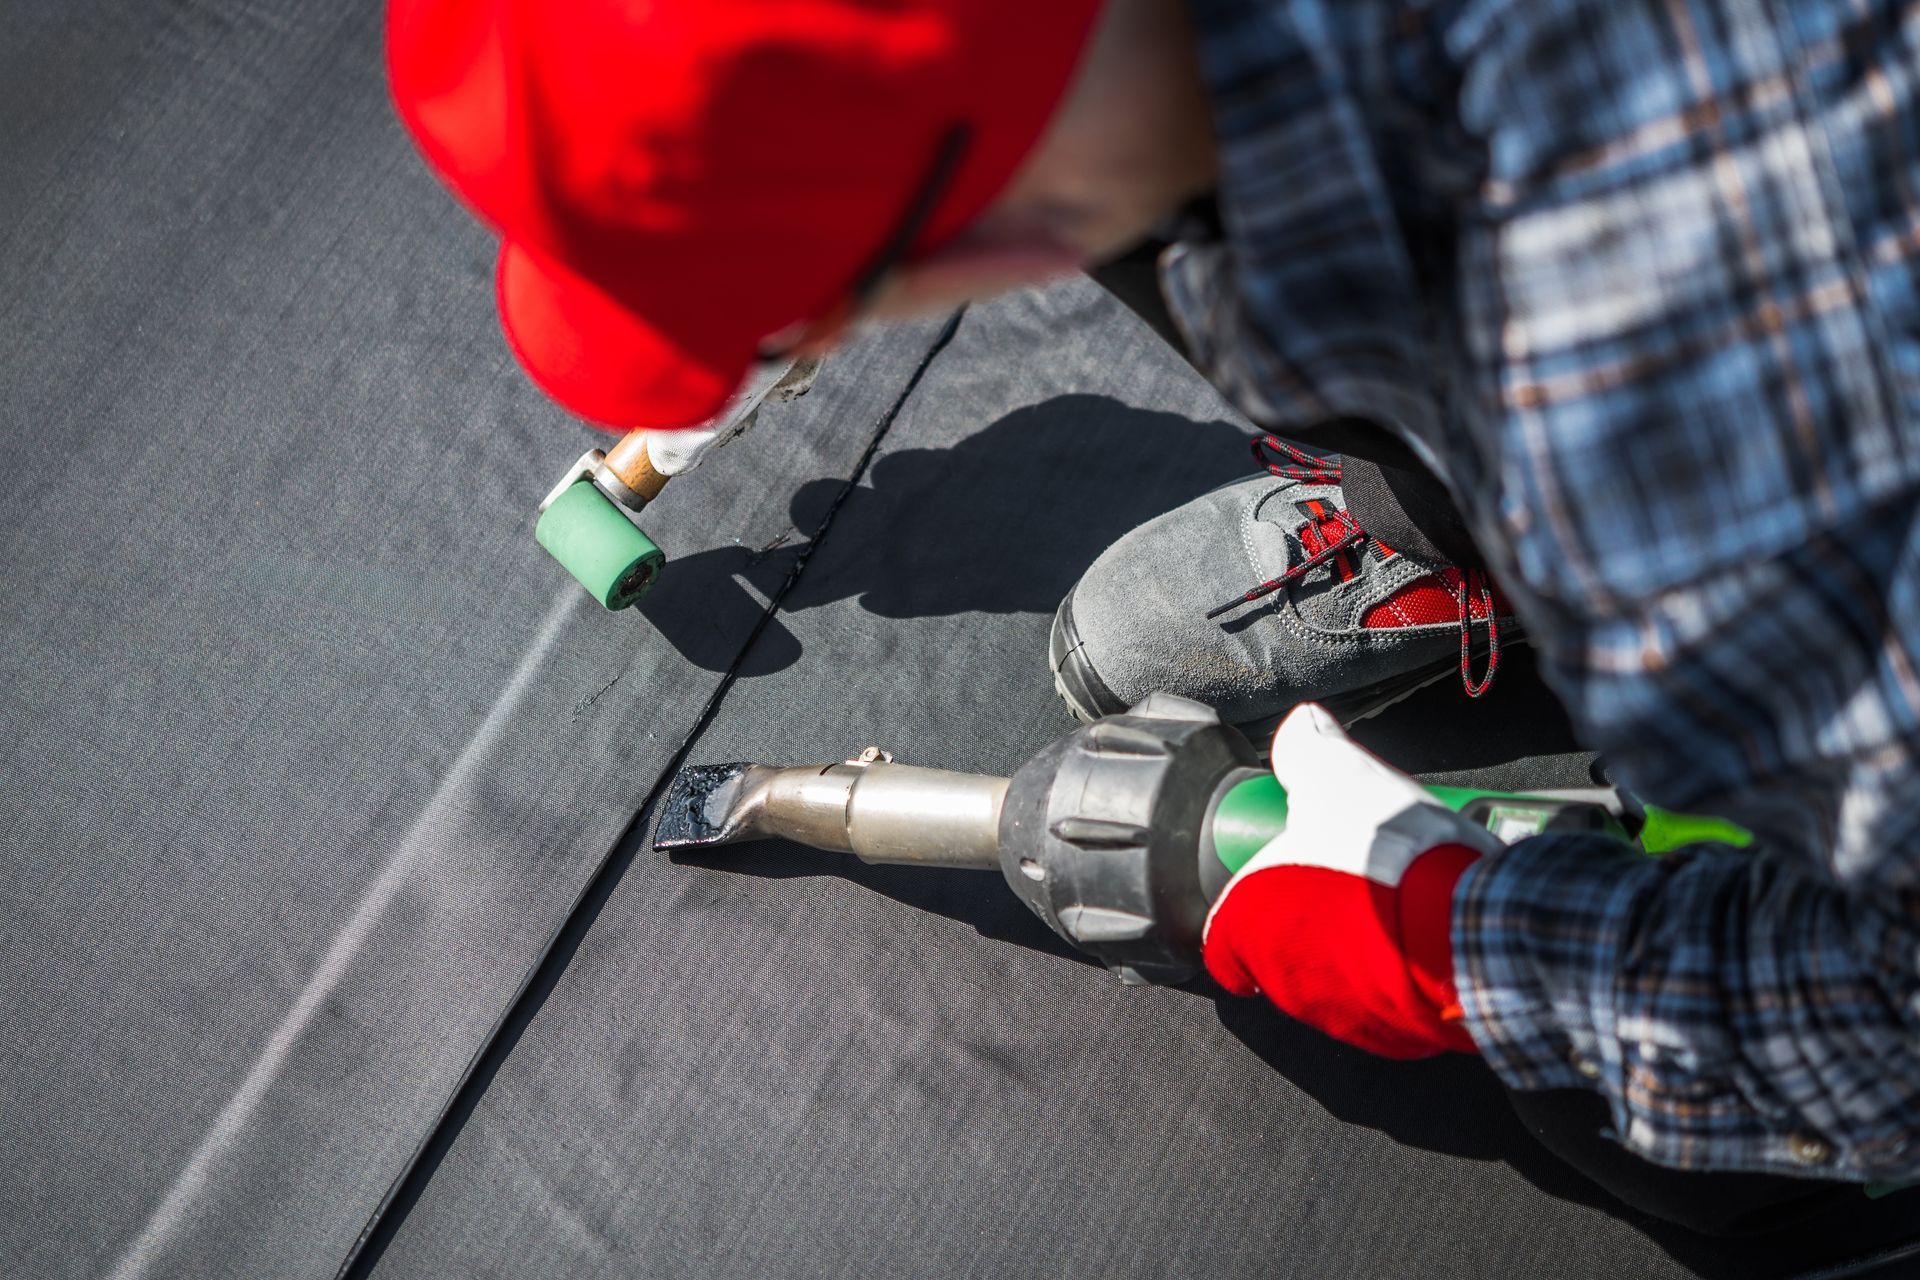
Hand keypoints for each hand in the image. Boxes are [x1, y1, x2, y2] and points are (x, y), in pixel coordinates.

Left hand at [1202, 703, 1501, 1057]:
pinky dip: (1397, 974)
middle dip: (1311, 916)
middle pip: (1282, 950)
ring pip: (1334, 978)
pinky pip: (1385, 1004)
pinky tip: (1420, 935)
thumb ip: (1306, 749)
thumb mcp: (1334, 773)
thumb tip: (1302, 728)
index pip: (1221, 935)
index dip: (1245, 904)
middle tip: (1345, 879)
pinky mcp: (1395, 1038)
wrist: (1464, 919)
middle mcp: (1284, 981)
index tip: (1271, 883)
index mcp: (1249, 925)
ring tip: (1391, 901)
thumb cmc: (1386, 854)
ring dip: (1355, 946)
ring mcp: (1339, 1015)